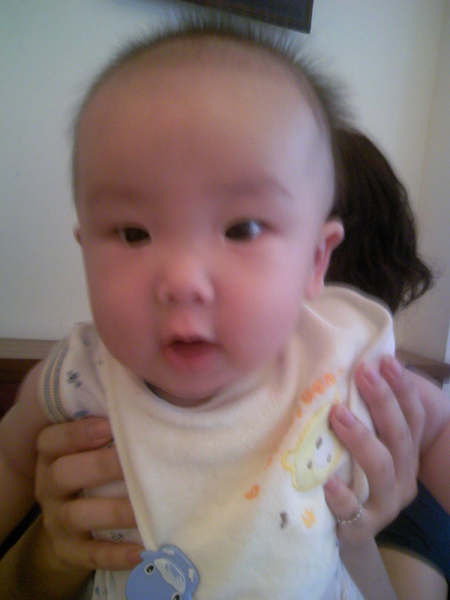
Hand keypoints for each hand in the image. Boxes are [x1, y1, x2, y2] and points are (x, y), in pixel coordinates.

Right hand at [35, 418, 142, 571]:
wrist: (74, 521)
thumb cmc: (94, 467)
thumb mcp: (92, 446)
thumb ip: (110, 424)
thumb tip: (150, 395)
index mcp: (52, 454)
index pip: (51, 440)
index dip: (78, 432)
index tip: (110, 425)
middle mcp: (48, 486)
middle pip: (63, 473)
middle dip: (100, 465)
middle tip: (135, 461)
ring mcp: (56, 519)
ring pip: (76, 515)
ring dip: (113, 510)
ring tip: (146, 506)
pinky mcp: (68, 550)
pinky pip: (89, 555)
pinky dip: (115, 554)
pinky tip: (143, 549)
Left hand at [325, 355, 424, 545]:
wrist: (345, 527)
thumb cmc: (353, 472)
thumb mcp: (365, 439)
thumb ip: (364, 408)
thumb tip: (356, 361)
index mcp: (406, 452)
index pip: (413, 416)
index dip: (403, 387)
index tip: (385, 360)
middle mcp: (404, 477)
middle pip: (400, 436)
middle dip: (382, 401)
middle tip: (362, 373)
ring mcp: (385, 504)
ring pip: (382, 468)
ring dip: (361, 438)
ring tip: (337, 414)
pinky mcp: (361, 527)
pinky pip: (353, 511)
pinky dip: (341, 494)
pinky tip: (326, 479)